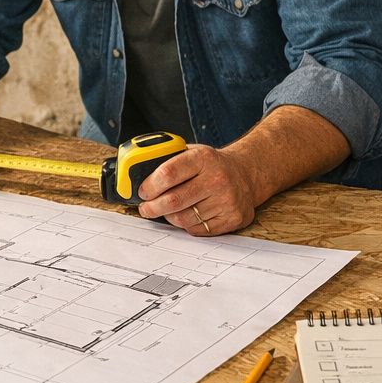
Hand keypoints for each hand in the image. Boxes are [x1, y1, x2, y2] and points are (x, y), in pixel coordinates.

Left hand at [136, 144, 259, 235]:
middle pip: (173, 201)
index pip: (168, 174)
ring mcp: (227, 200)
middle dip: (152, 207)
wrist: (246, 174)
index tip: (142, 192)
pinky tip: (188, 214)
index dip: (149, 186)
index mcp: (204, 158)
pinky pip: (197, 229)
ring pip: (183, 219)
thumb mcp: (192, 153)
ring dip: (169, 217)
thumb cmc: (211, 165)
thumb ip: (168, 161)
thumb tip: (135, 175)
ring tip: (168, 210)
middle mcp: (217, 179)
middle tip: (146, 208)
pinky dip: (186, 225)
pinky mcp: (233, 218)